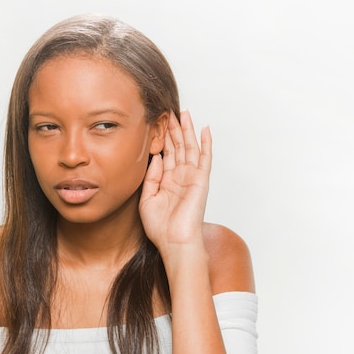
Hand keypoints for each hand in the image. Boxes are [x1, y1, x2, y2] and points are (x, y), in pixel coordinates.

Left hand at [139, 110, 211, 260]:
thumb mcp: (147, 199)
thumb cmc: (161, 228)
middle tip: (170, 111)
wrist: (174, 242)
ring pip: (190, 148)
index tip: (159, 122)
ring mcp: (192, 177)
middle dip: (174, 129)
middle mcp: (180, 177)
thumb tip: (155, 158)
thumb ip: (150, 177)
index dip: (163, 138)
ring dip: (187, 130)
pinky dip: (206, 143)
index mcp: (167, 181)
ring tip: (185, 113)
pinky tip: (205, 130)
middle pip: (178, 147)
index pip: (166, 154)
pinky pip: (204, 158)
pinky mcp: (201, 180)